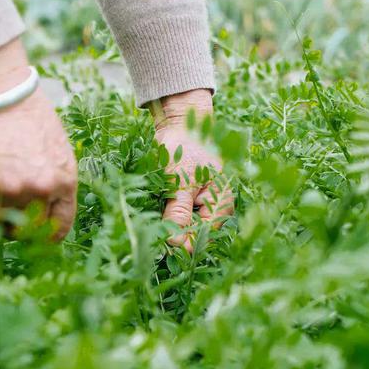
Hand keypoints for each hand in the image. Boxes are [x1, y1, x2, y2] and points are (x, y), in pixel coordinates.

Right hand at [0, 41, 76, 239]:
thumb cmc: (27, 116)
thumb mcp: (57, 152)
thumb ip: (54, 184)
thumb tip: (43, 215)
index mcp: (64, 182)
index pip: (58, 230)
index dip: (42, 232)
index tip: (31, 226)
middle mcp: (40, 189)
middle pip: (25, 227)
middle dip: (15, 221)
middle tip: (3, 203)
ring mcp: (10, 188)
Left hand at [151, 89, 233, 252]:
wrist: (181, 121)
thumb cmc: (186, 147)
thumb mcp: (181, 181)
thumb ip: (179, 213)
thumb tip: (175, 243)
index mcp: (220, 204)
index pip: (204, 236)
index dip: (184, 246)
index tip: (160, 248)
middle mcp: (213, 206)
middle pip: (194, 233)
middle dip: (174, 236)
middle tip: (151, 239)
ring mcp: (201, 202)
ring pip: (184, 225)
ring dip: (168, 226)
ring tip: (149, 226)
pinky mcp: (187, 197)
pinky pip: (177, 213)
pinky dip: (166, 215)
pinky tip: (152, 214)